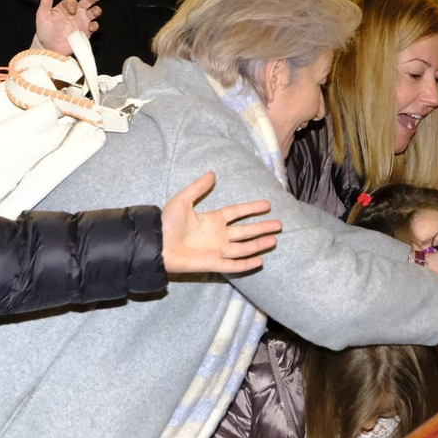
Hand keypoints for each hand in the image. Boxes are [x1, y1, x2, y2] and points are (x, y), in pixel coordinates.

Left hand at [36, 0, 99, 52]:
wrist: (49, 48)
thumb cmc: (45, 31)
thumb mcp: (43, 14)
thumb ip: (46, 0)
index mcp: (65, 8)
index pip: (72, 1)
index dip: (73, 4)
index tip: (71, 11)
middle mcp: (75, 13)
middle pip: (86, 2)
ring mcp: (81, 22)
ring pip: (92, 13)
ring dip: (96, 11)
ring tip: (96, 12)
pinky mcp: (85, 32)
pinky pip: (93, 26)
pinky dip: (94, 25)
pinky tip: (91, 27)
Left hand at [159, 174, 284, 273]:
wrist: (157, 245)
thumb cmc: (167, 223)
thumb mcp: (182, 200)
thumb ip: (198, 188)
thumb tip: (213, 173)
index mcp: (213, 219)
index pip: (238, 212)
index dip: (252, 208)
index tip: (267, 204)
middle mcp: (218, 235)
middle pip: (246, 230)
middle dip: (262, 227)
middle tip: (280, 224)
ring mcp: (217, 250)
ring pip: (244, 247)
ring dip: (258, 244)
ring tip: (274, 240)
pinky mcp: (213, 263)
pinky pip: (234, 264)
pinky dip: (247, 264)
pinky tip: (260, 261)